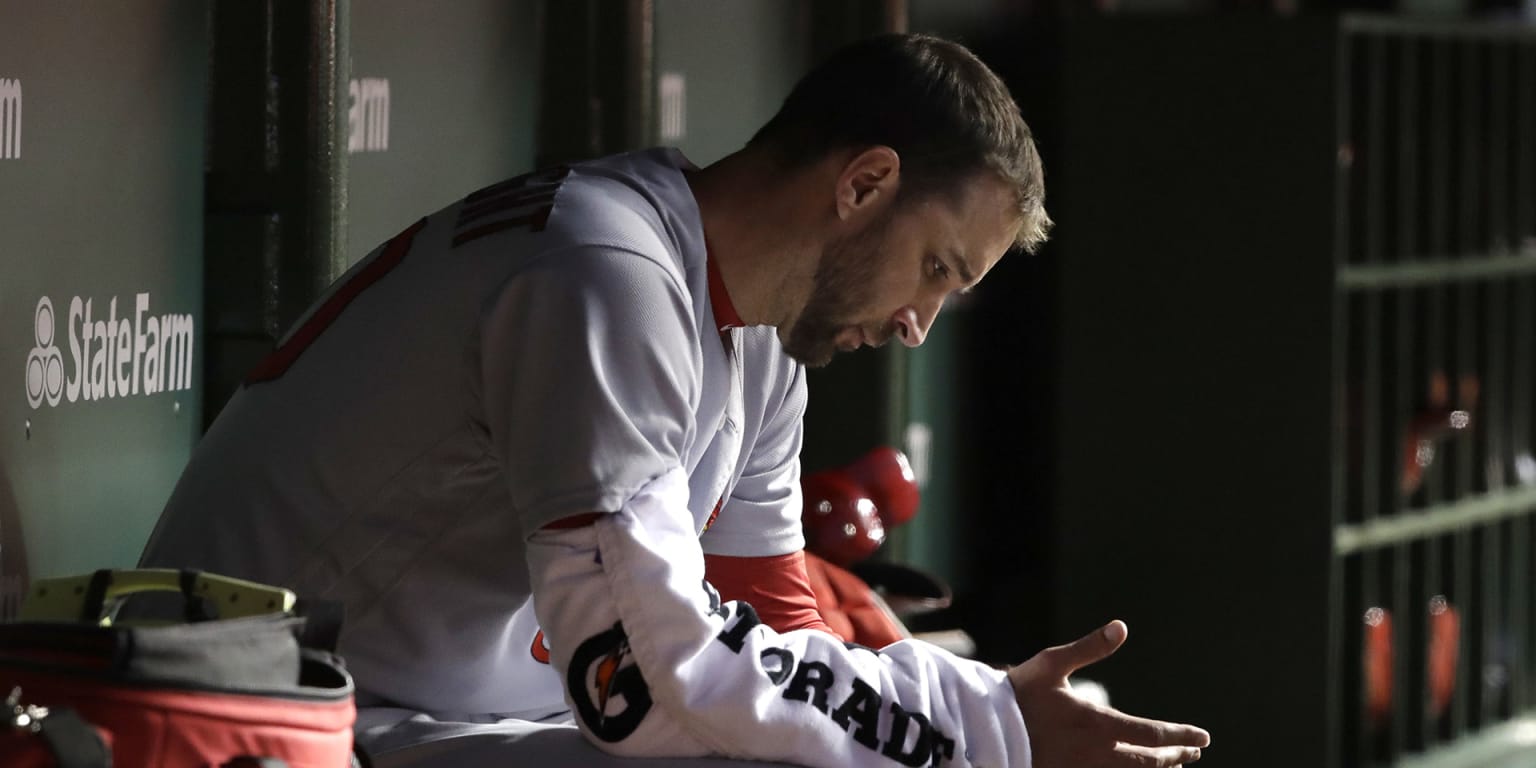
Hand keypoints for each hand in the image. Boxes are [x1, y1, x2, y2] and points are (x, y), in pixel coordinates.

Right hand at [1008, 620, 1209, 766]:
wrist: (984, 730)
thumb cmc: (1018, 694)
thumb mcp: (1052, 664)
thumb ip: (1089, 647)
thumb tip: (1122, 626)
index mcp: (1097, 724)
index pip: (1152, 734)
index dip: (1181, 736)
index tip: (1203, 737)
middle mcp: (1096, 755)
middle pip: (1149, 762)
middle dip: (1174, 755)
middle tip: (1191, 751)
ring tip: (1171, 764)